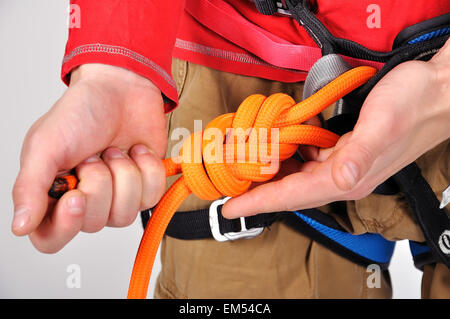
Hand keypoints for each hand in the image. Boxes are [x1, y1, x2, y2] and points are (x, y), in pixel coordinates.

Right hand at [12, 64, 166, 252]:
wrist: (122, 88)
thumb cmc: (80, 112)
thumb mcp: (46, 145)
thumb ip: (30, 187)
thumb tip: (20, 227)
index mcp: (52, 193)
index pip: (51, 238)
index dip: (66, 225)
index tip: (77, 196)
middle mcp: (85, 201)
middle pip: (94, 224)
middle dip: (99, 182)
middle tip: (93, 154)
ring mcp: (117, 196)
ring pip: (125, 215)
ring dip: (124, 175)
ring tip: (114, 150)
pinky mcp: (144, 187)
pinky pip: (151, 197)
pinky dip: (147, 169)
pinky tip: (136, 150)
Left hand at [222, 39, 449, 217]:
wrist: (437, 92)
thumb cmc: (413, 106)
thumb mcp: (384, 126)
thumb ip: (361, 153)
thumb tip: (341, 177)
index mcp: (347, 177)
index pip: (293, 195)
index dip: (259, 202)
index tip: (229, 208)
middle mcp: (342, 175)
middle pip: (289, 190)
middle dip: (257, 191)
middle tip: (226, 187)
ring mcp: (343, 164)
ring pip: (296, 175)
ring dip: (269, 174)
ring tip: (240, 169)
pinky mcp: (343, 150)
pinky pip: (308, 159)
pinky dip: (287, 155)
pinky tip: (274, 146)